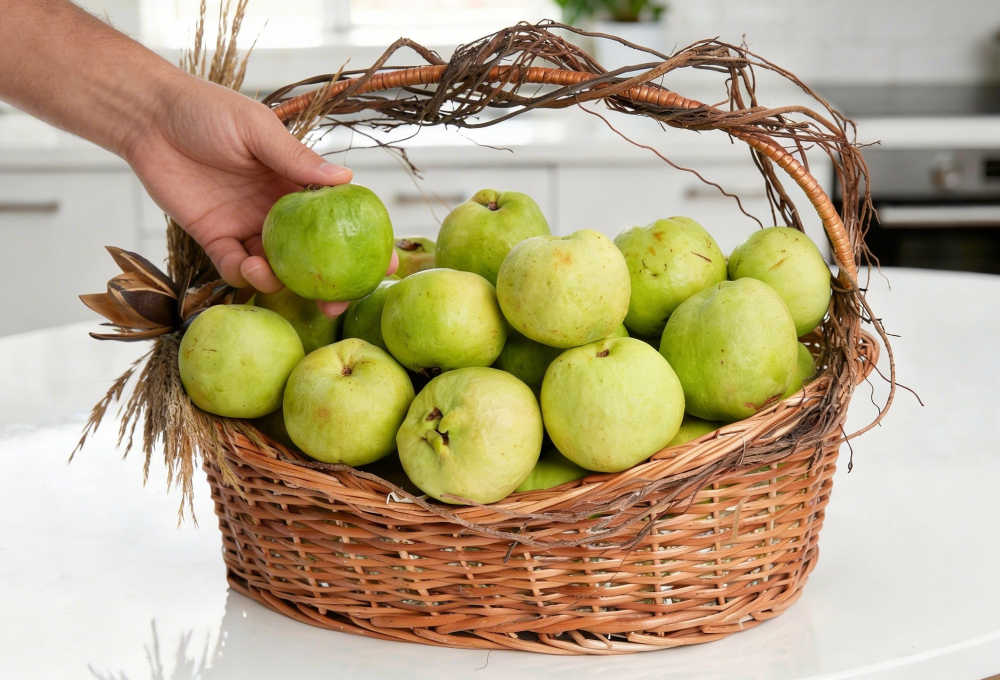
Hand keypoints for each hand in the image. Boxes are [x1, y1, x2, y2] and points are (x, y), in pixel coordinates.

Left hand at [124, 73, 396, 316]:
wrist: (149, 117)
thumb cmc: (207, 110)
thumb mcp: (257, 130)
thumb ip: (296, 159)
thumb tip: (346, 179)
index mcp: (294, 183)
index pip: (338, 218)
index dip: (364, 242)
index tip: (385, 263)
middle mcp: (276, 210)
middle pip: (311, 255)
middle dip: (326, 283)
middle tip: (336, 304)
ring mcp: (246, 226)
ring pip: (273, 267)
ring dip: (279, 281)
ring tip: (272, 277)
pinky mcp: (213, 237)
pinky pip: (233, 267)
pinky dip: (243, 275)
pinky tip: (246, 270)